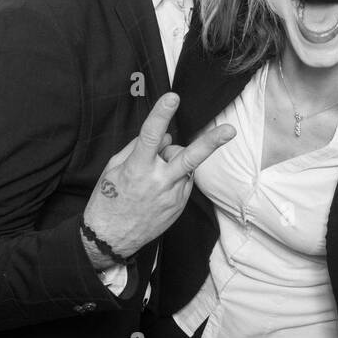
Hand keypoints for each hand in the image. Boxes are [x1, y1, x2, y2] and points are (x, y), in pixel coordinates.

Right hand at [82, 93, 234, 264]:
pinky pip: (184, 181)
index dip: (162, 114)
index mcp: (136, 169)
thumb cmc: (107, 201)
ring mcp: (172, 195)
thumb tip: (163, 136)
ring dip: (175, 161)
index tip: (172, 98)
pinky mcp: (179, 206)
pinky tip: (158, 188)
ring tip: (153, 174)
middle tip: (230, 131)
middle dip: (211, 142)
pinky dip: (175, 177)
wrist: (110, 239)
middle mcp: (158, 182)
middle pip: (189, 157)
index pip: (151, 136)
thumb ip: (137, 149)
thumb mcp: (113, 170)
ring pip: (186, 165)